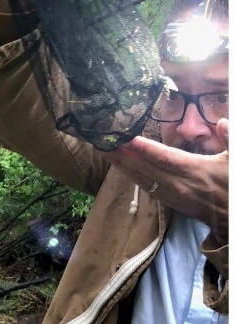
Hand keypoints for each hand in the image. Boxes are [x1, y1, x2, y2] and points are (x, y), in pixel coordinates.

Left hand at [104, 119, 227, 243]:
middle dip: (123, 153)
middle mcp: (179, 184)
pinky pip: (145, 187)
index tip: (125, 137)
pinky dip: (131, 175)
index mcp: (196, 170)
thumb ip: (231, 138)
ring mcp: (172, 195)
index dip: (144, 148)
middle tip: (102, 139)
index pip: (164, 157)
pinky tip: (120, 167)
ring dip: (122, 164)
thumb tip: (224, 121)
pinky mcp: (169, 202)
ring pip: (141, 178)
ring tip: (104, 150)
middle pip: (145, 167)